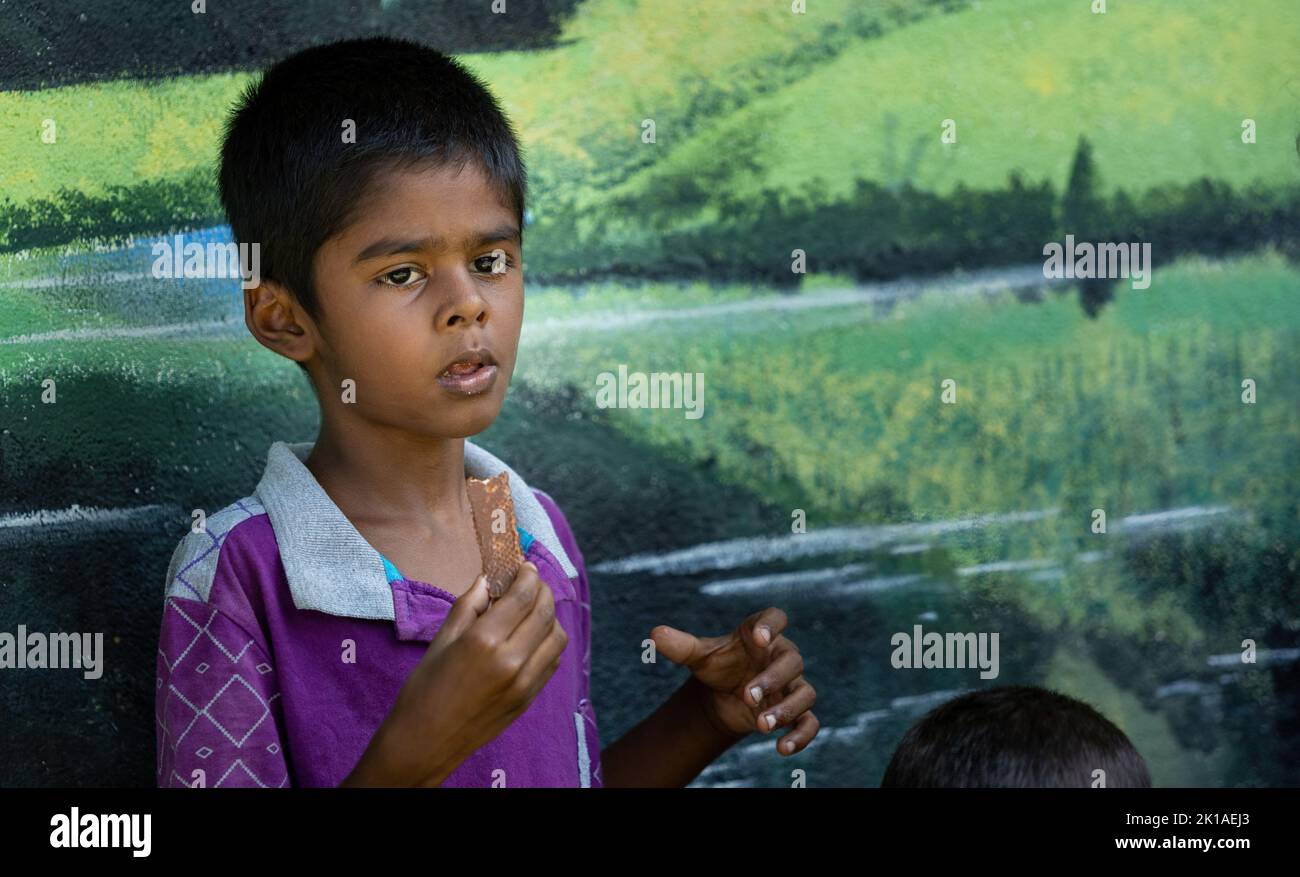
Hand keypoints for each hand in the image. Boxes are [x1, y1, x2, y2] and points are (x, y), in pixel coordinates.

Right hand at [342, 562, 567, 786]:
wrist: (425, 743)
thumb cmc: (424, 690)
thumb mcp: (440, 641)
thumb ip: (468, 606)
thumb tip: (488, 580)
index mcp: (485, 642)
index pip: (523, 597)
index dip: (528, 576)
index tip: (525, 566)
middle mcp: (512, 661)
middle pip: (545, 612)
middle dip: (541, 590)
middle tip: (531, 581)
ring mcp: (525, 683)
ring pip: (557, 637)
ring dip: (549, 616)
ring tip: (531, 608)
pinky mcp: (529, 698)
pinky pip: (553, 661)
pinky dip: (549, 641)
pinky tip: (532, 635)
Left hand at [650, 608, 818, 755]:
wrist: (723, 695)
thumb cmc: (717, 666)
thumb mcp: (699, 656)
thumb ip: (680, 646)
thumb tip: (654, 635)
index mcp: (761, 634)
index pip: (776, 617)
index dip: (771, 625)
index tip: (758, 637)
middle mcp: (782, 656)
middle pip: (792, 661)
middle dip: (772, 679)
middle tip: (748, 695)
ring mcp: (792, 684)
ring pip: (804, 694)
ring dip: (786, 710)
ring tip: (761, 726)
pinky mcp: (795, 711)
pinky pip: (810, 723)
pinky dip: (801, 736)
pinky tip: (782, 749)